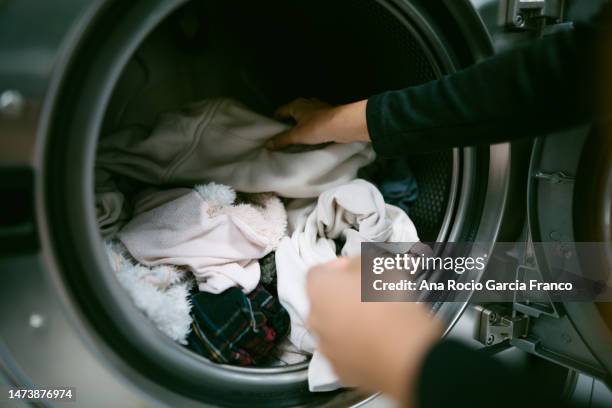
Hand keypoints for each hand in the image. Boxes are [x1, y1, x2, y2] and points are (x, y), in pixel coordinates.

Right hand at [266, 98, 369, 149]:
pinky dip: (311, 129)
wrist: (343, 125)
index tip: (271, 132)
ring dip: (301, 126)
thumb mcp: (297, 135)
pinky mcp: (328, 116)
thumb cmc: (317, 127)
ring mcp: (319, 108)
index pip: (280, 111)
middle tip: (282, 138)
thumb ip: (282, 140)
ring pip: (305, 118)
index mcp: (296, 105)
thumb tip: (267, 144)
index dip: (274, 121)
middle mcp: (307, 103)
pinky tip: (310, 138)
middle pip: (293, 114)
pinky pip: (315, 122)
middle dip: (288, 124)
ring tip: (296, 139)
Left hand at [306, 256, 442, 405]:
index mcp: (319, 290)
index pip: (317, 272)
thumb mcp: (377, 266)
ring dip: (347, 324)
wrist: (406, 352)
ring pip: (332, 330)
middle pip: (323, 303)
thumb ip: (356, 263)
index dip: (337, 268)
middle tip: (366, 295)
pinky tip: (377, 344)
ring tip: (376, 322)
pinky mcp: (341, 371)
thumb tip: (351, 267)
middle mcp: (315, 320)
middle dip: (341, 297)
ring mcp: (326, 348)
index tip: (354, 269)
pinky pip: (345, 353)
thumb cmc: (390, 303)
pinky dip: (356, 348)